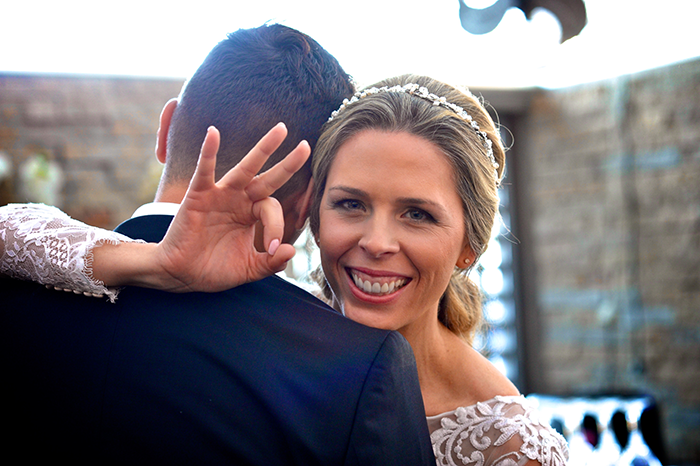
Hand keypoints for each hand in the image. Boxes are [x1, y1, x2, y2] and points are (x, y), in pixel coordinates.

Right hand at [150, 123, 309, 291]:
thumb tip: (291, 252)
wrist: (181, 275)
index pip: (272, 209)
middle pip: (268, 178)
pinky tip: (213, 133)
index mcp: (252, 214)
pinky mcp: (199, 195)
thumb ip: (270, 263)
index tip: (272, 247)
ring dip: (263, 149)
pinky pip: (205, 171)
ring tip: (281, 130)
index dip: (277, 227)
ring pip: (245, 168)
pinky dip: (208, 152)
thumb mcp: (248, 269)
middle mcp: (239, 200)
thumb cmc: (214, 269)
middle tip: (305, 146)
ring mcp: (220, 195)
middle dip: (287, 163)